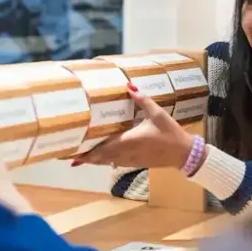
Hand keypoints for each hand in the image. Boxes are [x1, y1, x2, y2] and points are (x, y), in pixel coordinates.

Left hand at [77, 84, 196, 169]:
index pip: (103, 149)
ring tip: (79, 155)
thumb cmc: (171, 133)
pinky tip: (100, 156)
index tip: (72, 153)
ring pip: (107, 161)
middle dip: (85, 157)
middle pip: (101, 158)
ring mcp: (130, 160)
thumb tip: (130, 86)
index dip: (87, 153)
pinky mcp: (135, 163)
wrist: (183, 154)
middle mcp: (127, 153)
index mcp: (130, 141)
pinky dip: (105, 160)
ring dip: (94, 159)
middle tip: (68, 155)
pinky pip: (115, 162)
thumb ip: (143, 100)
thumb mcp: (157, 114)